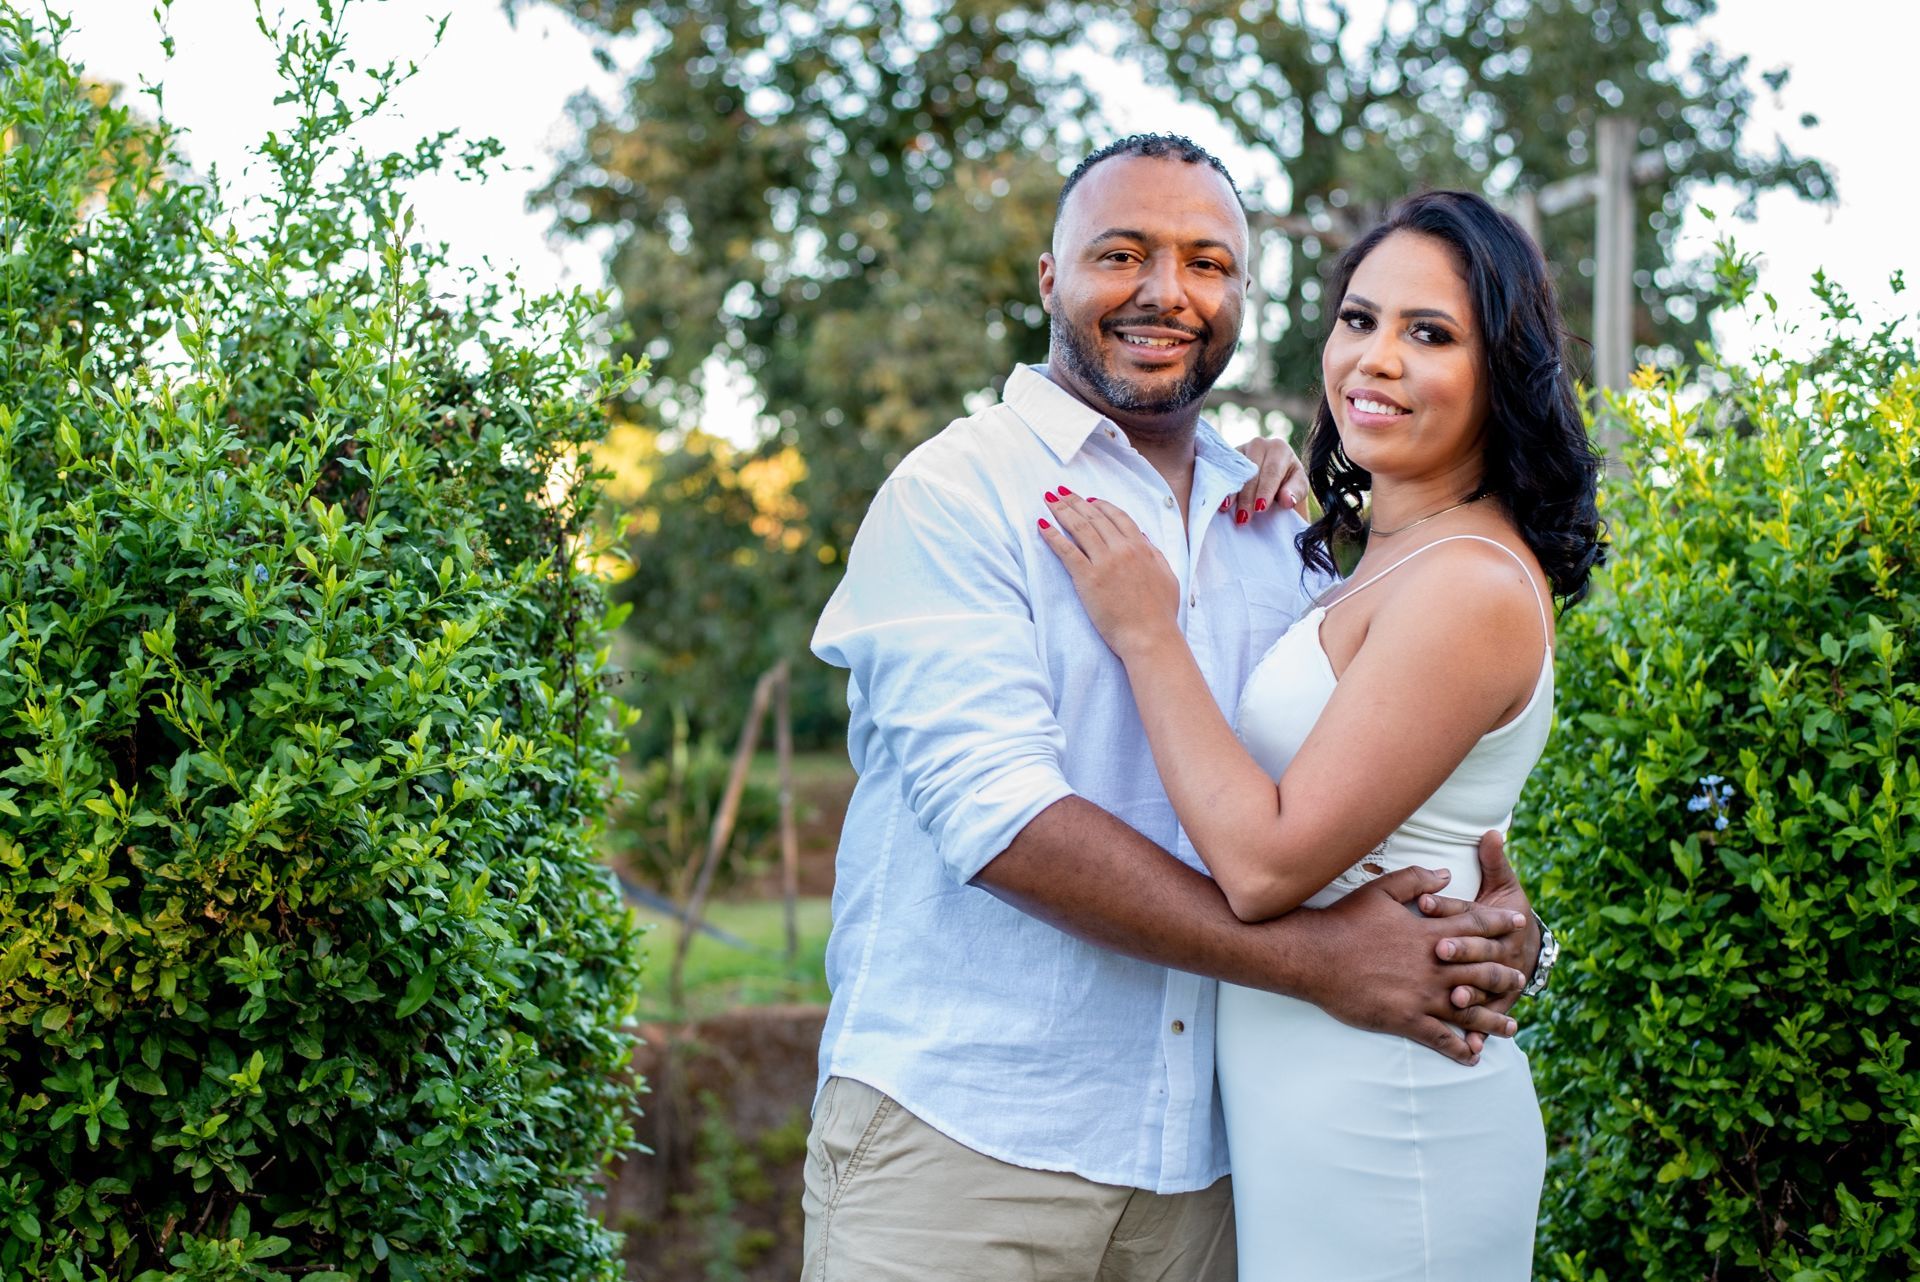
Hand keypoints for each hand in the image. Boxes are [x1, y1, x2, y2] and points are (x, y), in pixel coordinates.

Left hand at [1037, 490, 1180, 657]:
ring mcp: (1104, 562)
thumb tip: (1142, 536)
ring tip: (1049, 500)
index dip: (1099, 504)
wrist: (1150, 636)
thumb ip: (1154, 553)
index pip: (1117, 516)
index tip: (1087, 499)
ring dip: (1062, 511)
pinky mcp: (1087, 578)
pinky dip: (1052, 535)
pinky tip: (1042, 525)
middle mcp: (1122, 549)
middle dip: (1075, 501)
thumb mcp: (1167, 576)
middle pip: (1094, 517)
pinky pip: (1066, 550)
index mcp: (1142, 547)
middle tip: (1060, 492)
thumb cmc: (1160, 613)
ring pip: (1079, 527)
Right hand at [1228, 435, 1307, 524]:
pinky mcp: (1227, 457)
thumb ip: (1295, 492)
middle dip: (1247, 496)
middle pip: (1251, 472)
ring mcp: (1241, 449)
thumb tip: (1288, 501)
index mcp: (1280, 449)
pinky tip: (1218, 500)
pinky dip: (1221, 486)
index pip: (1272, 471)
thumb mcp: (1298, 488)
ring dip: (1231, 492)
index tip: (1260, 508)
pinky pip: (1222, 471)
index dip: (1265, 490)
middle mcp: (1259, 444)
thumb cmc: (1288, 484)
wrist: (1273, 479)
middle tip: (1243, 518)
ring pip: (1235, 471)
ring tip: (1226, 509)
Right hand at [1277, 864, 1528, 1065]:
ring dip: (1493, 1020)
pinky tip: (1471, 1057)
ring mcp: (1422, 994)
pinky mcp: (1406, 1019)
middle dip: (1505, 975)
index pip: (1476, 926)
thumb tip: (1446, 873)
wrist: (1314, 956)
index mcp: (1429, 932)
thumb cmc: (1344, 920)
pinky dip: (1459, 1048)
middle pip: (1482, 970)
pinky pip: (1440, 1038)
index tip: (1520, 924)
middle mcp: (1433, 965)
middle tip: (1520, 979)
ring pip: (1469, 1010)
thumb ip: (1416, 880)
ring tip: (1511, 1027)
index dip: (1500, 924)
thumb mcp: (1380, 890)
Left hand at [1419, 831, 1540, 1017]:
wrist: (1531, 947)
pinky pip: (1488, 1021)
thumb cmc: (1506, 913)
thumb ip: (1493, 861)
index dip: (1447, 907)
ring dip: (1473, 994)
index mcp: (1494, 921)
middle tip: (1439, 950)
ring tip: (1455, 999)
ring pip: (1486, 988)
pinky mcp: (1497, 1004)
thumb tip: (1492, 831)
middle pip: (1478, 951)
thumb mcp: (1502, 885)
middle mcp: (1498, 951)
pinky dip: (1481, 1033)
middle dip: (1462, 950)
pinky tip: (1470, 1046)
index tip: (1424, 902)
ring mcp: (1499, 980)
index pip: (1469, 913)